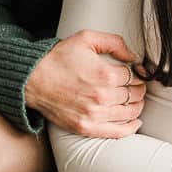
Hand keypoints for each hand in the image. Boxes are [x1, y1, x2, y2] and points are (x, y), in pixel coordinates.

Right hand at [25, 30, 148, 136]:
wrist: (33, 79)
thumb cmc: (59, 57)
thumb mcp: (87, 39)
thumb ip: (115, 43)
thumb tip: (134, 56)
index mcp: (106, 74)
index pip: (135, 77)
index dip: (137, 74)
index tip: (135, 73)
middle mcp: (102, 96)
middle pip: (134, 95)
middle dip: (138, 89)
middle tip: (135, 85)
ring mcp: (94, 114)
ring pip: (129, 112)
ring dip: (136, 106)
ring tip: (134, 100)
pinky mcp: (85, 127)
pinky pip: (117, 132)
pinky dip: (130, 127)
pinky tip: (135, 121)